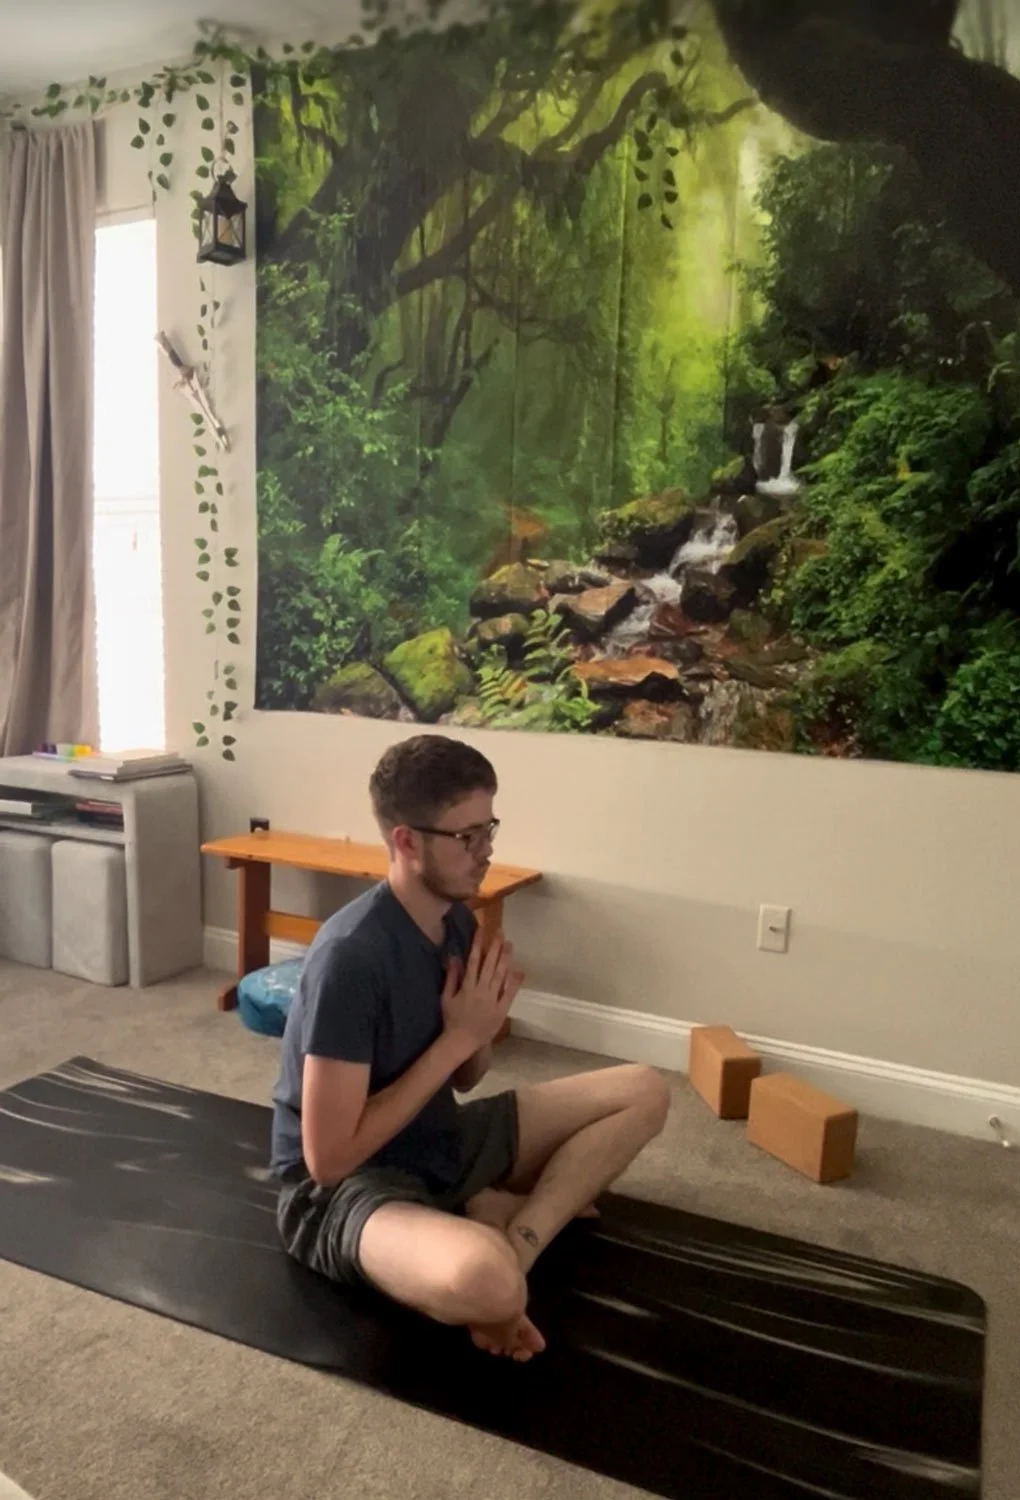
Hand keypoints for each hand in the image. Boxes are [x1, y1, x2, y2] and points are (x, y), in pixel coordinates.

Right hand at [441, 932, 523, 1053]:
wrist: (461, 1041)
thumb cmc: (452, 1019)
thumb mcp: (446, 997)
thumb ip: (451, 977)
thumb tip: (454, 957)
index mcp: (467, 986)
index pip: (473, 960)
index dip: (477, 943)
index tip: (481, 930)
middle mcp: (480, 991)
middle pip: (489, 965)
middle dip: (495, 947)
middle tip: (500, 932)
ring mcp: (492, 1000)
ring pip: (500, 976)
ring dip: (505, 959)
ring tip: (509, 945)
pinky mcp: (501, 1010)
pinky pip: (509, 994)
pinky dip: (514, 982)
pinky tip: (519, 970)